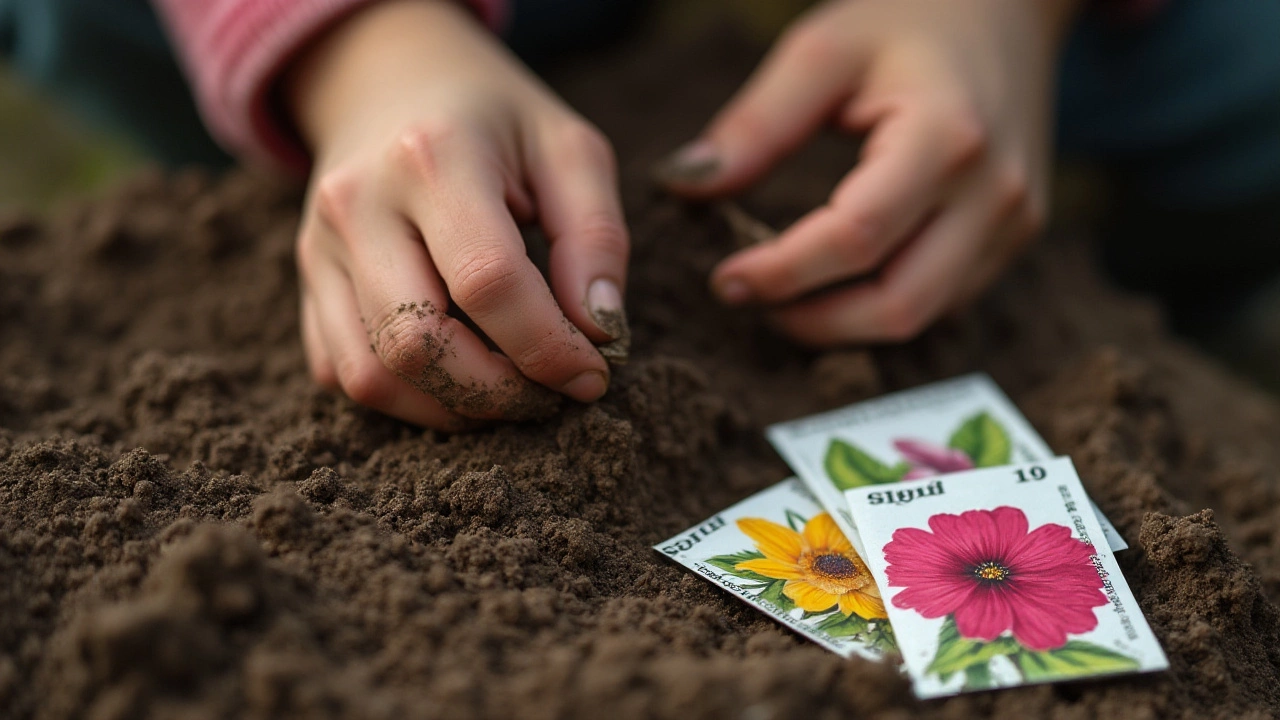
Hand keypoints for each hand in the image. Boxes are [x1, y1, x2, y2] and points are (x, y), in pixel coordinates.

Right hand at [287, 0, 628, 428]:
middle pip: (418, 344)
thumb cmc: (496, 122)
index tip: (595, 374)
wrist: (387, 84)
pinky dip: (411, 400)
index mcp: (431, 157)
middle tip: (553, 393)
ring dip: (454, 409)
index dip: (549, 348)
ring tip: (511, 391)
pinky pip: (345, 375)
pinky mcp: (306, 286)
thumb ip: (596, 237)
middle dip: (500, 394)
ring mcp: (317, 249)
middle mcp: (357, 205)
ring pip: (373, 375)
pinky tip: (462, 376)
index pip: (488, 283)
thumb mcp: (568, 150)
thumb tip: (601, 332)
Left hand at [659, 0, 1079, 343]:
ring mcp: (1014, 222)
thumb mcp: (821, 52)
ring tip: (782, 294)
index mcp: (945, 137)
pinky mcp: (1015, 236)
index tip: (724, 280)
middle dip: (811, 321)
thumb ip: (755, 126)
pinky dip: (880, 306)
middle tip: (747, 299)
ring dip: (843, 323)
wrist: (1008, 8)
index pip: (855, 238)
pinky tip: (833, 282)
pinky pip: (943, 300)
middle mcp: (993, 192)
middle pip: (897, 305)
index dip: (783, 274)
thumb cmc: (908, 18)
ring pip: (922, 316)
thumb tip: (683, 184)